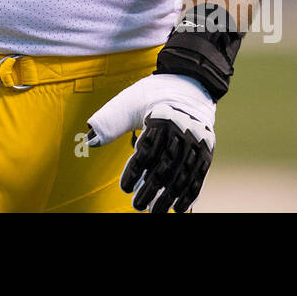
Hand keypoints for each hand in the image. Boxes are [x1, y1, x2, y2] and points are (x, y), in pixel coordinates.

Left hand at [85, 72, 215, 212]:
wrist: (190, 84)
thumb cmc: (153, 94)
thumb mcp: (129, 101)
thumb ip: (110, 121)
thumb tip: (90, 141)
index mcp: (159, 119)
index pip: (146, 152)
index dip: (134, 173)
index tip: (125, 188)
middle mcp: (180, 132)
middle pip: (164, 168)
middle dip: (150, 191)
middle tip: (136, 206)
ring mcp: (196, 142)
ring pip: (181, 176)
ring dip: (168, 198)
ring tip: (155, 212)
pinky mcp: (206, 150)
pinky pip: (199, 177)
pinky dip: (189, 195)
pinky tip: (178, 209)